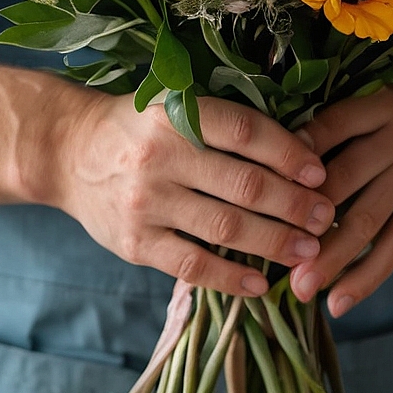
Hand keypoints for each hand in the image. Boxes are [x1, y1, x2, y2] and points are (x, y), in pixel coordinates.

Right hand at [44, 93, 335, 296]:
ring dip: (274, 243)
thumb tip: (303, 152)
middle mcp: (159, 157)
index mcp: (174, 115)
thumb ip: (227, 128)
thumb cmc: (139, 129)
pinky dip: (231, 278)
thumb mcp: (175, 108)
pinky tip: (261, 284)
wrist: (67, 153)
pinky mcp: (134, 244)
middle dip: (294, 205)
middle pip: (244, 185)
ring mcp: (145, 204)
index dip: (288, 154)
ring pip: (225, 228)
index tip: (320, 173)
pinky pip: (192, 265)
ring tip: (308, 252)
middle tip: (325, 218)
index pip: (245, 132)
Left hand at [290, 87, 392, 316]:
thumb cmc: (392, 112)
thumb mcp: (370, 97)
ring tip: (299, 288)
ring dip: (331, 258)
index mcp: (385, 103)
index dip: (299, 152)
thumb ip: (331, 124)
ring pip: (370, 220)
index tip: (264, 181)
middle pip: (348, 178)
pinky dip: (366, 277)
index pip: (335, 126)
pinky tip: (337, 303)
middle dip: (306, 217)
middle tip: (270, 250)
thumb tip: (271, 168)